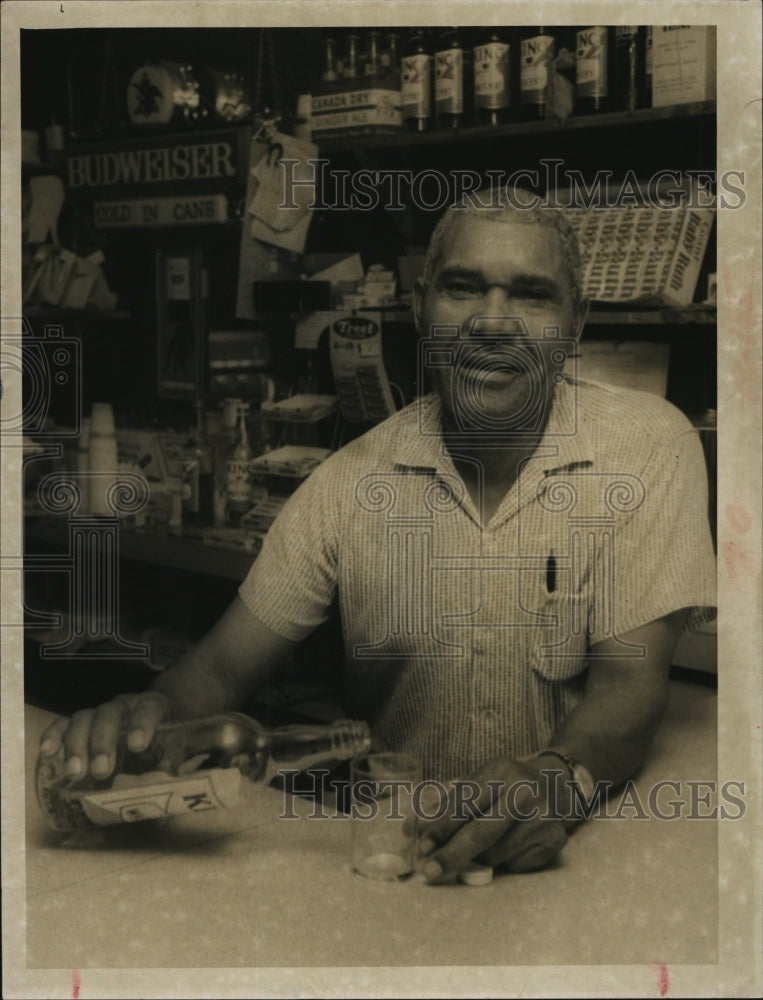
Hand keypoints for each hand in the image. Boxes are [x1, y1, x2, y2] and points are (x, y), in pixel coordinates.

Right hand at [38, 691, 172, 781]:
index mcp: (154, 708)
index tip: (138, 746)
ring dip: (76, 746)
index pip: (148, 710)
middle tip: (101, 770)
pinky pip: (63, 724)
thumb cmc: (165, 739)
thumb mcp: (176, 749)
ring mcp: (100, 713)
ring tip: (75, 773)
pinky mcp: (81, 725)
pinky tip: (47, 752)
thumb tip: (169, 794)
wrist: (155, 720)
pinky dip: (53, 736)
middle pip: (109, 715)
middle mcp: (124, 706)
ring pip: (83, 719)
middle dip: (103, 743)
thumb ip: (173, 766)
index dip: (142, 725)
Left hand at [416, 756, 571, 883]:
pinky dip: (506, 861)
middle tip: (430, 871)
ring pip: (496, 854)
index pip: (465, 804)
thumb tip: (411, 830)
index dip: (441, 828)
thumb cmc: (508, 785)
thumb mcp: (482, 782)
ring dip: (481, 858)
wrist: (559, 785)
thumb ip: (448, 804)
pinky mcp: (554, 841)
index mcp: (501, 772)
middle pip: (481, 833)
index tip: (422, 846)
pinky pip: (516, 865)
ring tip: (488, 843)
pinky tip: (513, 845)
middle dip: (452, 855)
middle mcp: (524, 793)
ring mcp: (543, 818)